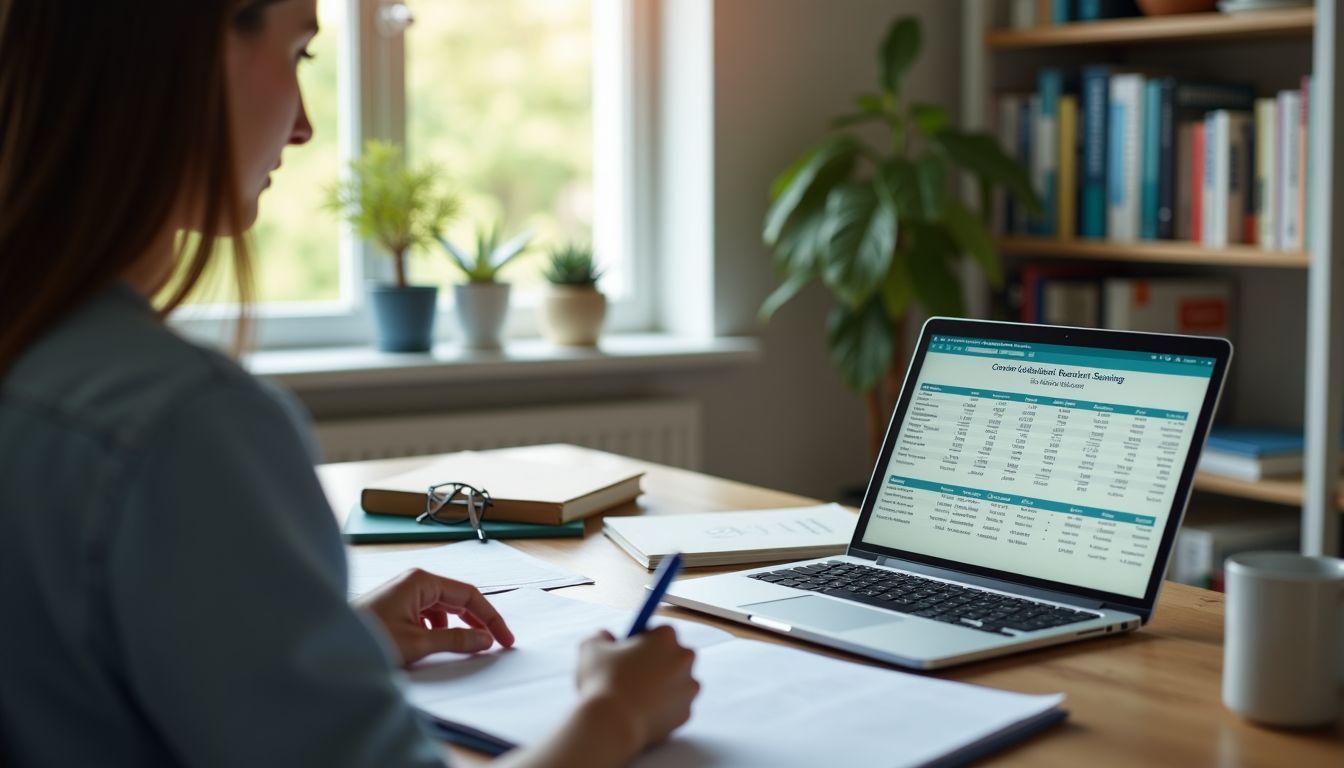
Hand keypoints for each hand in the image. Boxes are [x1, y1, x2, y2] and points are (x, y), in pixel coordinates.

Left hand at [354, 568, 514, 666]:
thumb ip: (455, 641)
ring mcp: (404, 594)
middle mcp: (414, 582)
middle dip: (477, 622)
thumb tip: (484, 640)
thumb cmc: (367, 638)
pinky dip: (439, 630)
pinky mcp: (396, 608)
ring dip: (457, 627)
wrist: (327, 646)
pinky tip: (436, 645)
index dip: (491, 618)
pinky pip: (428, 616)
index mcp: (421, 581)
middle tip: (495, 644)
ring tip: (466, 647)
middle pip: (458, 600)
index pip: (469, 595)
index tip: (505, 639)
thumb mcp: (418, 643)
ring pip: (443, 609)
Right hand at [574, 626, 698, 755]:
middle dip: (655, 662)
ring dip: (660, 685)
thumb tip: (605, 637)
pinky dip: (661, 708)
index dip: (640, 641)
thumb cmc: (602, 681)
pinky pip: (673, 706)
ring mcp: (689, 687)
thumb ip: (600, 636)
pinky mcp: (686, 713)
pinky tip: (641, 711)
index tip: (628, 652)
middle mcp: (684, 659)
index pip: (657, 632)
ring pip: (675, 681)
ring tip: (634, 695)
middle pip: (671, 655)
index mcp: (666, 636)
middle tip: (631, 674)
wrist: (612, 725)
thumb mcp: (591, 648)